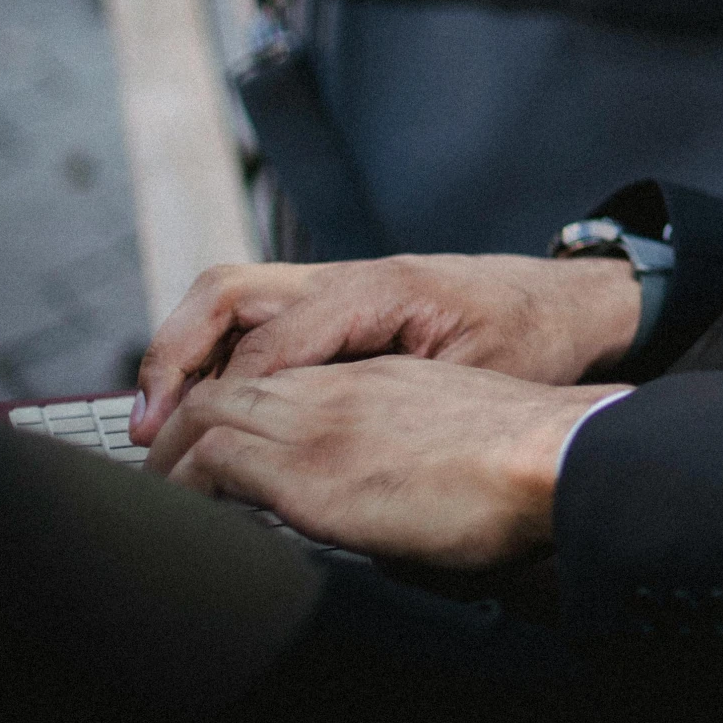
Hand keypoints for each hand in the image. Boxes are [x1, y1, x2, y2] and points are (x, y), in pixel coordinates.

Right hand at [131, 255, 638, 446]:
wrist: (573, 302)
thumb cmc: (538, 339)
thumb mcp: (479, 380)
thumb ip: (404, 406)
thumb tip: (321, 445)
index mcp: (381, 289)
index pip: (272, 337)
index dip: (222, 393)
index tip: (183, 446)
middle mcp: (350, 276)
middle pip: (229, 292)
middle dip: (176, 353)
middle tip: (149, 423)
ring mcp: (342, 283)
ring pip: (236, 297)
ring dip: (189, 350)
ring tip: (159, 416)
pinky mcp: (344, 302)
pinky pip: (263, 315)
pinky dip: (223, 351)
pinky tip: (210, 402)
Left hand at [147, 357, 625, 567]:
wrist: (551, 457)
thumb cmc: (528, 462)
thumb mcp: (457, 435)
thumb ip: (414, 448)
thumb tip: (404, 502)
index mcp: (378, 378)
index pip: (279, 374)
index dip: (233, 404)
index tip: (215, 446)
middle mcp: (339, 388)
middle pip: (229, 384)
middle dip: (181, 423)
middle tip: (162, 467)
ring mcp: (319, 423)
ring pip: (209, 412)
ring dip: (171, 453)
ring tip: (157, 492)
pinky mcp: (308, 471)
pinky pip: (214, 458)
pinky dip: (184, 481)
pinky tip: (181, 509)